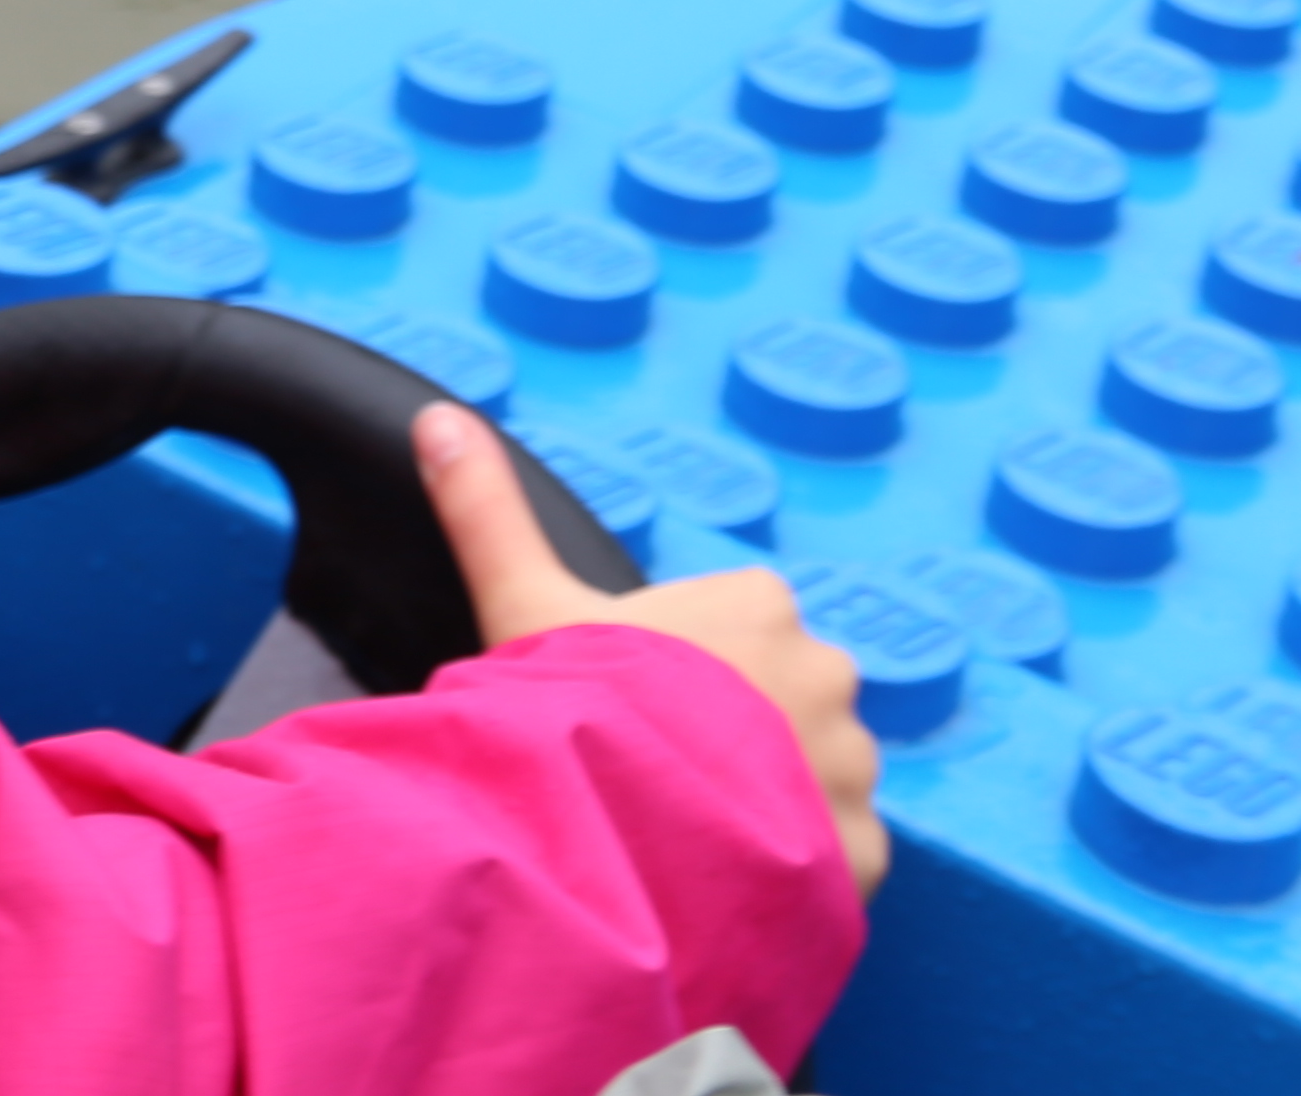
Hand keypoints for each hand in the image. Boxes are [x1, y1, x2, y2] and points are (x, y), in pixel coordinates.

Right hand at [420, 402, 887, 896]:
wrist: (618, 823)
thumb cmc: (577, 701)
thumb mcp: (524, 601)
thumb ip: (487, 510)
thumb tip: (436, 418)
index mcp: (758, 603)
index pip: (734, 634)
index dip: (677, 677)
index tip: (632, 713)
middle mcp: (826, 669)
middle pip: (783, 707)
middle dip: (737, 742)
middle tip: (658, 782)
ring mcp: (851, 763)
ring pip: (816, 782)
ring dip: (771, 808)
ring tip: (691, 842)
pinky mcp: (863, 847)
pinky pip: (838, 857)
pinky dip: (798, 872)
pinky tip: (730, 882)